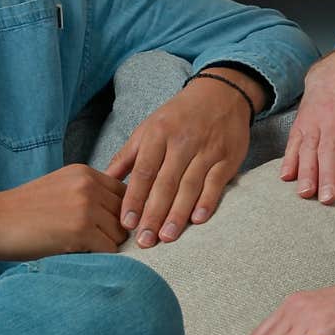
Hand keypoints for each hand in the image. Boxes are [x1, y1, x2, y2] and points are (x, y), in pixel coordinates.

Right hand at [0, 164, 125, 260]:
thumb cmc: (20, 212)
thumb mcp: (58, 189)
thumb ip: (86, 195)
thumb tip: (117, 217)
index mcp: (84, 173)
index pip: (125, 193)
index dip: (118, 214)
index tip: (105, 228)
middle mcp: (88, 185)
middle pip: (126, 215)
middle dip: (114, 232)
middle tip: (93, 244)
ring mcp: (86, 207)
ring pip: (120, 234)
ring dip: (105, 246)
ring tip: (81, 250)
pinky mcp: (81, 231)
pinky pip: (109, 250)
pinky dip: (98, 258)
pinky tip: (77, 256)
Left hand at [106, 70, 257, 247]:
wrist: (221, 93)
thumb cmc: (179, 116)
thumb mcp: (149, 128)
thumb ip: (128, 156)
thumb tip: (106, 181)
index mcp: (158, 134)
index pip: (144, 171)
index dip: (134, 199)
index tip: (126, 223)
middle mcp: (182, 142)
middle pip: (165, 183)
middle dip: (153, 214)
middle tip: (144, 241)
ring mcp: (206, 150)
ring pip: (190, 186)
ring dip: (177, 214)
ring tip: (166, 237)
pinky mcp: (228, 158)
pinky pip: (215, 183)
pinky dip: (207, 202)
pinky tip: (197, 220)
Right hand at [281, 50, 334, 203]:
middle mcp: (333, 114)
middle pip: (330, 148)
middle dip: (327, 174)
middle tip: (328, 199)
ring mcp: (314, 118)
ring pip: (309, 147)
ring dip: (306, 171)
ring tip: (305, 195)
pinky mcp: (300, 122)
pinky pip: (293, 142)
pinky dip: (288, 160)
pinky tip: (286, 178)